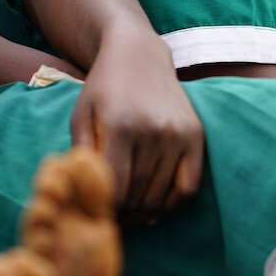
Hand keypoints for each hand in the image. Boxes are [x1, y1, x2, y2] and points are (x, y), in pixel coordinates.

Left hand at [68, 28, 203, 224]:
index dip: (105, 208)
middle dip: (123, 214)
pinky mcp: (195, 134)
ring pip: (161, 194)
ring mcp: (177, 133)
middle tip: (112, 220)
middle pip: (138, 193)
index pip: (115, 186)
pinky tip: (156, 207)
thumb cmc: (104, 87)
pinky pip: (188, 185)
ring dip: (145, 213)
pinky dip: (172, 203)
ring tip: (130, 215)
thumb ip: (81, 154)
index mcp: (121, 125)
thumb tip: (84, 193)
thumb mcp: (81, 115)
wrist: (140, 55)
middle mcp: (153, 130)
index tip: (97, 216)